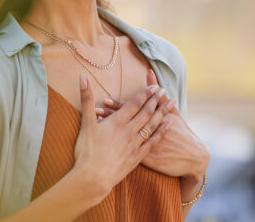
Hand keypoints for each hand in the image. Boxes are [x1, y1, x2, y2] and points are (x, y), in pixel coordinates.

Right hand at [72, 73, 174, 199]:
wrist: (93, 178)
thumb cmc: (86, 151)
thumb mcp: (85, 123)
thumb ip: (86, 98)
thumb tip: (82, 76)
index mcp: (117, 121)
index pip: (134, 104)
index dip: (145, 94)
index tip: (154, 86)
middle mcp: (129, 131)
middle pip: (146, 112)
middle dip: (155, 100)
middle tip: (164, 90)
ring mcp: (135, 144)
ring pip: (152, 125)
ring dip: (163, 112)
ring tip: (171, 103)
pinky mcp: (137, 157)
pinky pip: (153, 141)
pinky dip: (162, 131)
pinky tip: (169, 125)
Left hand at [96, 69, 209, 180]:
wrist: (192, 157)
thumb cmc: (181, 132)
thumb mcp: (173, 113)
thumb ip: (159, 95)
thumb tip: (150, 72)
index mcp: (152, 119)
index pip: (132, 110)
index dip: (118, 105)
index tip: (105, 99)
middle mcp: (147, 132)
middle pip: (125, 122)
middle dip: (109, 116)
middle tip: (95, 110)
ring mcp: (145, 146)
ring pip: (122, 137)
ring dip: (109, 131)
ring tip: (96, 124)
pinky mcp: (145, 160)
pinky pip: (126, 152)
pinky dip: (115, 147)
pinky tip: (103, 145)